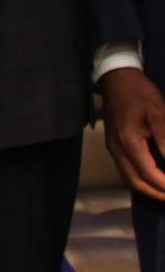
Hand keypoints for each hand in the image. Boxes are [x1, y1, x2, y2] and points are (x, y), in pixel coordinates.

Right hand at [101, 68, 164, 200]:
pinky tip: (151, 177)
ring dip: (147, 188)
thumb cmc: (140, 94)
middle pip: (135, 181)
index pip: (148, 174)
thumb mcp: (159, 114)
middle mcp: (117, 149)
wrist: (116, 78)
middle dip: (157, 193)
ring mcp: (113, 147)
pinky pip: (125, 169)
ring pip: (128, 178)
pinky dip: (139, 179)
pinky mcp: (113, 144)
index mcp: (129, 142)